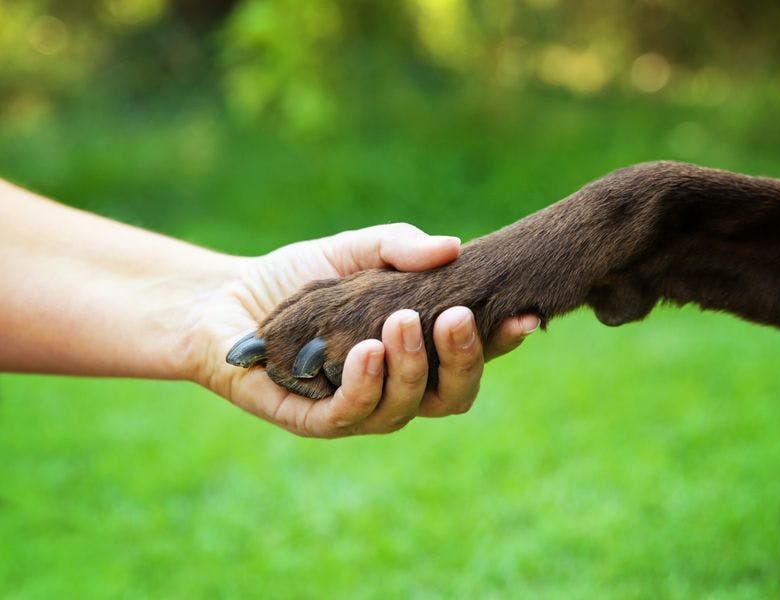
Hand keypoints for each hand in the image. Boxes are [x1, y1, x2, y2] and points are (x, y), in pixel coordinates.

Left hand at [186, 223, 539, 436]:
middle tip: (454, 315)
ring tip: (403, 321)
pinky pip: (351, 413)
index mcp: (415, 352)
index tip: (524, 315)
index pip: (470, 356)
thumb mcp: (355, 251)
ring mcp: (358, 407)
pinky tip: (366, 350)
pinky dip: (366, 384)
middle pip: (452, 394)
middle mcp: (397, 387)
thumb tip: (454, 247)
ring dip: (413, 367)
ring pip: (407, 407)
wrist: (225, 299)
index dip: (500, 342)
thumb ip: (401, 248)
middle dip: (462, 359)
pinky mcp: (314, 419)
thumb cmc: (297, 278)